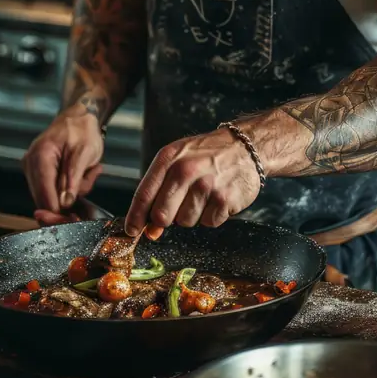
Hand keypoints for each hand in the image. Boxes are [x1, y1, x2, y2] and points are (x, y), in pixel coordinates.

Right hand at [22, 103, 103, 225]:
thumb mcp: (85, 152)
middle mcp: (30, 164)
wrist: (79, 117)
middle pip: (45, 200)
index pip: (45, 196)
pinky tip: (80, 173)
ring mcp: (31, 169)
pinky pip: (52, 191)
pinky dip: (68, 188)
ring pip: (50, 198)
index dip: (59, 213)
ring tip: (88, 171)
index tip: (75, 220)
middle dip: (70, 198)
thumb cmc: (83, 130)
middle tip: (89, 179)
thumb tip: (65, 203)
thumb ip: (74, 178)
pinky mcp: (37, 174)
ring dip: (72, 191)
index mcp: (40, 156)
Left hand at [124, 127, 260, 236]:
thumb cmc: (206, 154)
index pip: (144, 194)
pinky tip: (217, 197)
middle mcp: (185, 170)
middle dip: (165, 219)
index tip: (131, 231)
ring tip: (203, 194)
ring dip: (192, 215)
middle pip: (161, 215)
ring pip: (185, 222)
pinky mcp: (224, 199)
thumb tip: (149, 228)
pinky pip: (208, 223)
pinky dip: (211, 215)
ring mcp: (206, 185)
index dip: (135, 217)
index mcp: (169, 158)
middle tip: (178, 206)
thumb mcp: (179, 159)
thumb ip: (160, 190)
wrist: (245, 146)